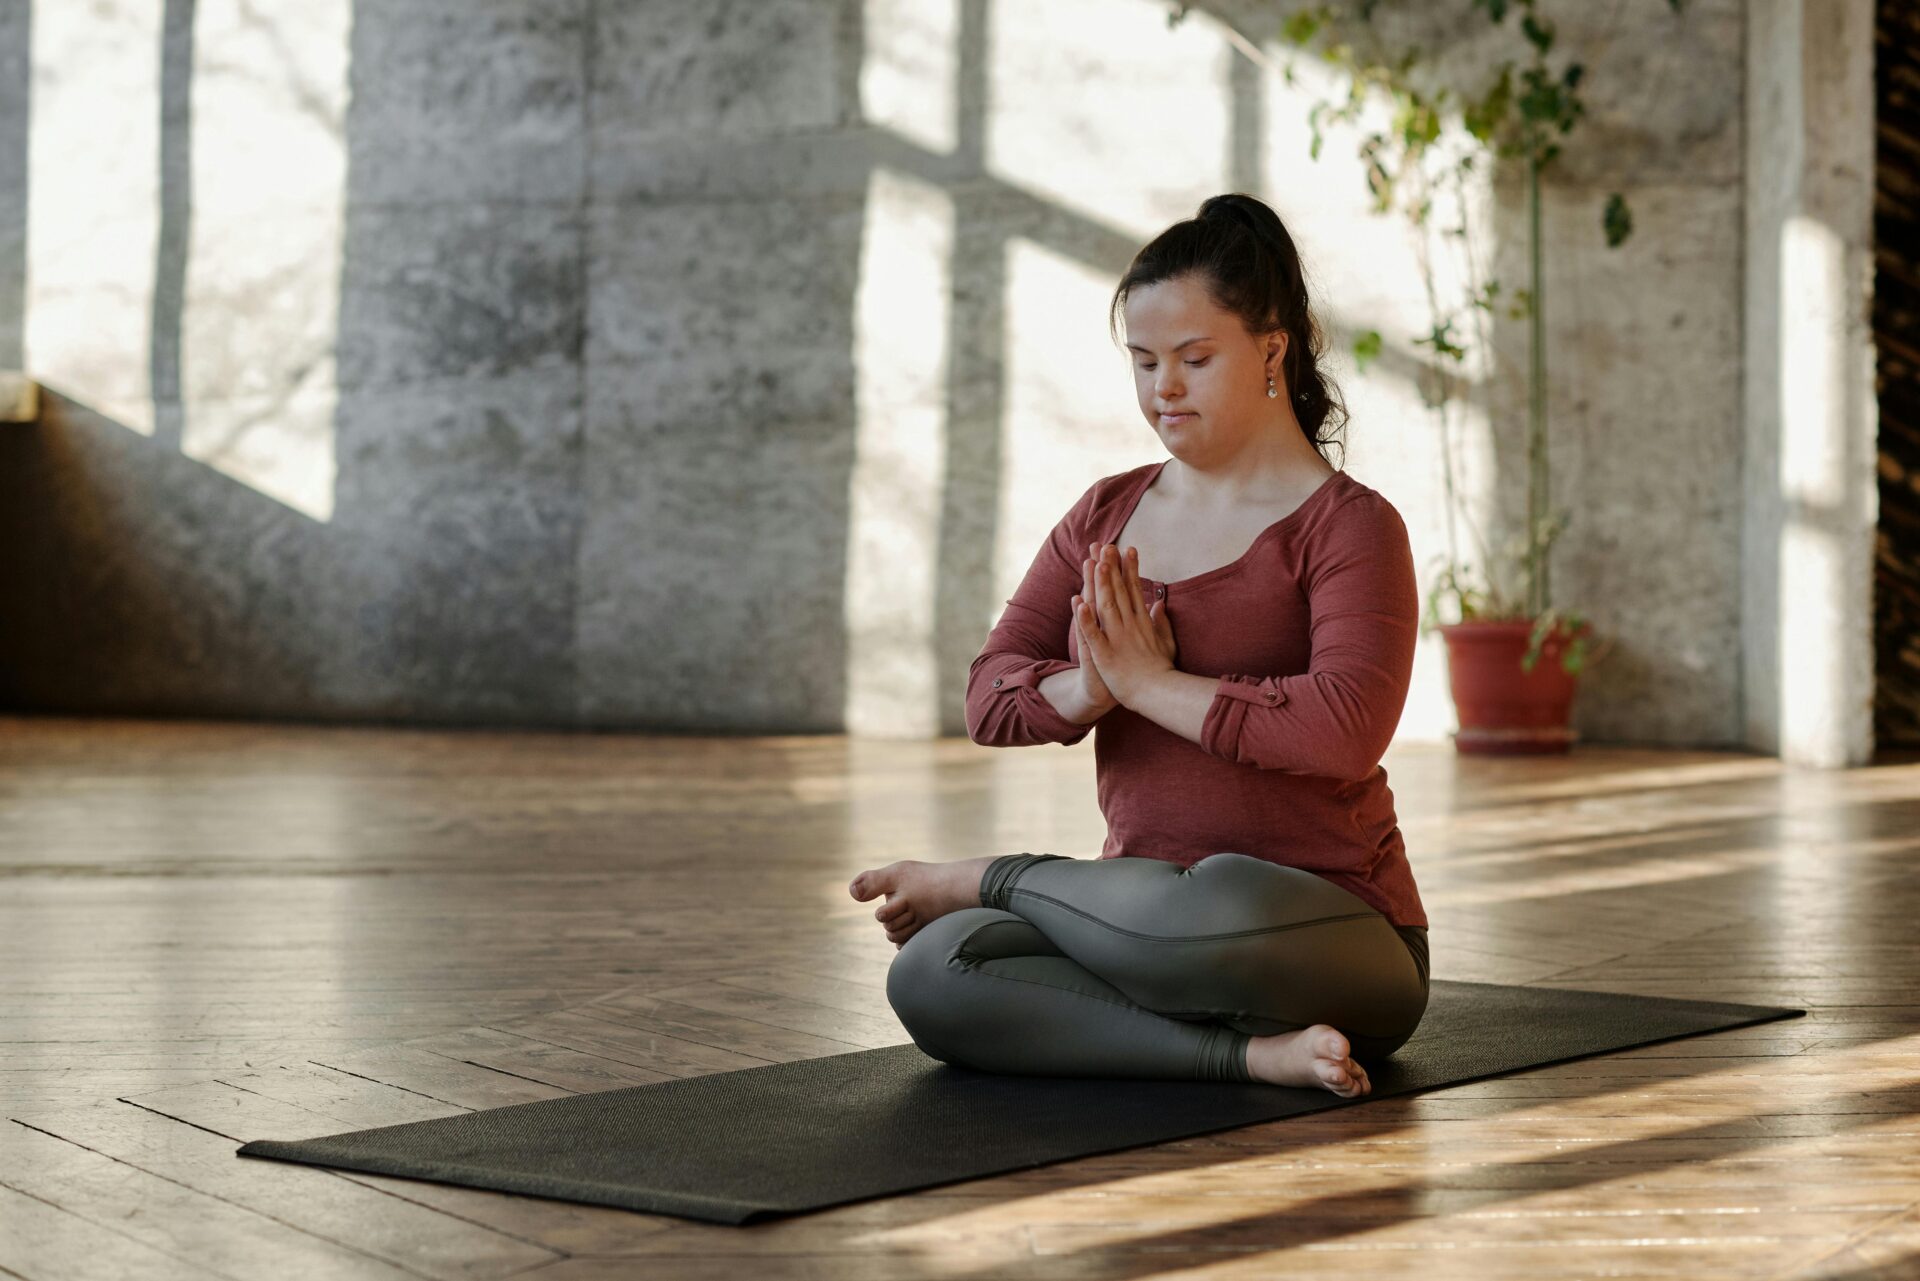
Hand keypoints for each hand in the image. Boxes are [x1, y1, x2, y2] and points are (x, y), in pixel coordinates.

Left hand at [1073, 542, 1177, 707]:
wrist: (1158, 694)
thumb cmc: (1161, 670)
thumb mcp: (1166, 642)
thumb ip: (1162, 622)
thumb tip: (1159, 604)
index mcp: (1142, 622)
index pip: (1134, 590)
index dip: (1129, 568)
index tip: (1127, 549)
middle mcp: (1130, 626)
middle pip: (1119, 592)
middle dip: (1112, 568)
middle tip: (1106, 545)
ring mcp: (1117, 639)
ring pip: (1106, 607)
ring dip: (1100, 585)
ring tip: (1095, 564)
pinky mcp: (1105, 655)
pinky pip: (1093, 635)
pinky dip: (1085, 620)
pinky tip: (1078, 603)